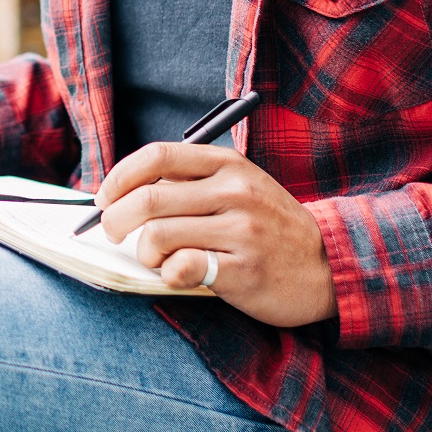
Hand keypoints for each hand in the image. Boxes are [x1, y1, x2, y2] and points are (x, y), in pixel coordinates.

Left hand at [92, 142, 334, 327]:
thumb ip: (191, 183)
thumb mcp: (238, 186)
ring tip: (156, 258)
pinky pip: (181, 268)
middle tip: (114, 234)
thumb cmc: (268, 226)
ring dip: (143, 252)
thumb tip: (123, 192)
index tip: (104, 198)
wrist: (328, 266)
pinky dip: (168, 274)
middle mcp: (234, 192)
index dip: (119, 177)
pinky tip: (179, 274)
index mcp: (227, 164)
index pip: (156, 157)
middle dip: (115, 220)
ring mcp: (241, 231)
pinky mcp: (243, 270)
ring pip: (157, 235)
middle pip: (148, 199)